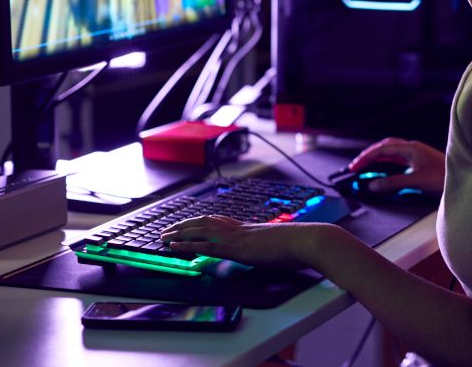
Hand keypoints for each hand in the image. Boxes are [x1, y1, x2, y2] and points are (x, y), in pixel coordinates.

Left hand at [160, 215, 329, 267]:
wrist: (307, 240)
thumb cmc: (300, 245)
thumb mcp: (282, 245)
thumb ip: (271, 247)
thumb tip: (273, 252)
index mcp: (251, 227)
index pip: (221, 220)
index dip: (203, 222)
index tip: (191, 223)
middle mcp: (240, 228)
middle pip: (205, 222)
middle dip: (185, 225)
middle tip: (168, 230)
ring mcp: (237, 236)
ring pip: (200, 230)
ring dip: (179, 233)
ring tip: (164, 237)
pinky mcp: (236, 248)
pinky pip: (205, 245)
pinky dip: (187, 245)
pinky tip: (175, 247)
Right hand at [349, 137, 445, 193]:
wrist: (463, 175)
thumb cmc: (443, 176)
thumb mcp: (416, 181)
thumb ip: (393, 182)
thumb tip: (373, 185)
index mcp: (410, 148)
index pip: (382, 150)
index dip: (366, 158)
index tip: (355, 167)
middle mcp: (412, 148)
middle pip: (384, 147)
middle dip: (369, 155)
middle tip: (356, 165)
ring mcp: (416, 153)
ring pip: (391, 151)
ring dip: (377, 157)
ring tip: (365, 166)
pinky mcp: (419, 160)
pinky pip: (397, 158)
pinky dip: (386, 162)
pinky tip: (383, 169)